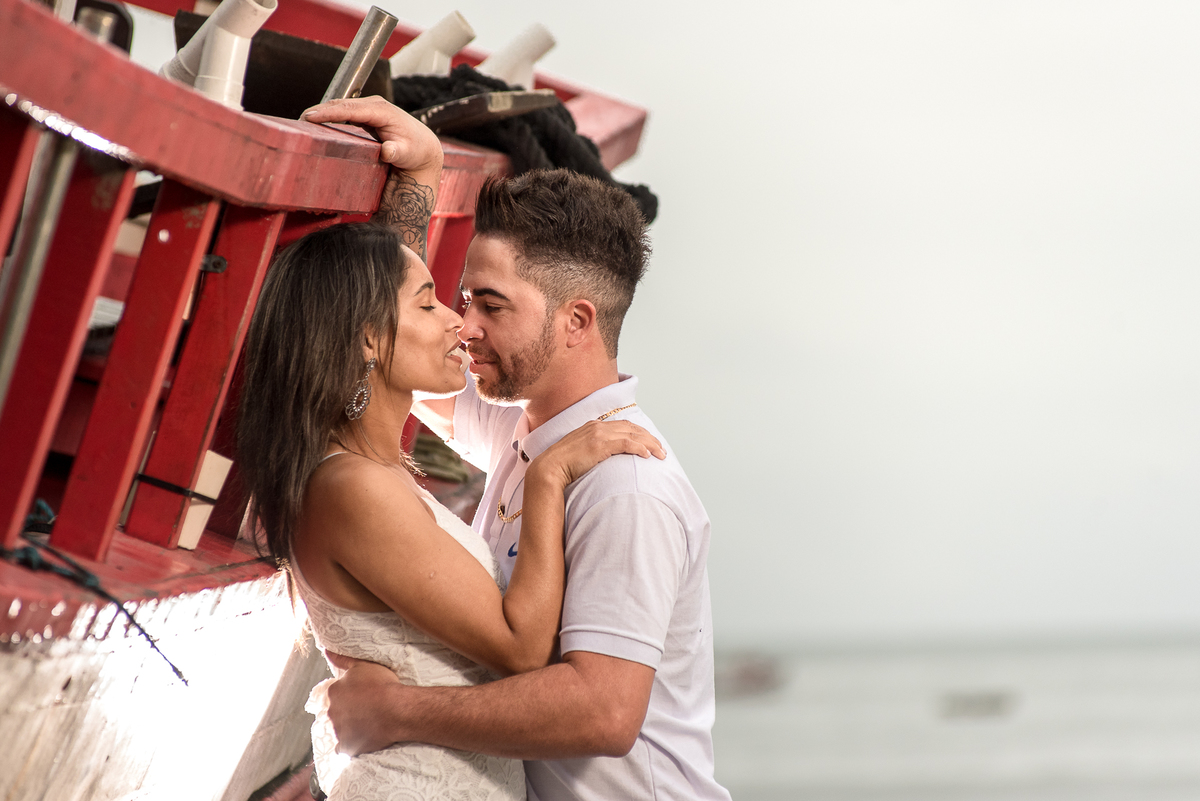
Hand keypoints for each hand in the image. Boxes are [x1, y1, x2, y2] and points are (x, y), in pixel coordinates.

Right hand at [302, 96, 442, 172]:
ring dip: (320, 113)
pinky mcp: (364, 114)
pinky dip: (328, 117)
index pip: (349, 109)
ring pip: (338, 107)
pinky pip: (342, 113)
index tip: (310, 117)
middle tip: (298, 123)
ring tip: (301, 124)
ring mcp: (368, 108)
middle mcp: (373, 105)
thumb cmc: (415, 151)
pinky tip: (315, 125)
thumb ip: (398, 152)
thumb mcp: (408, 154)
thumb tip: (388, 151)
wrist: (423, 148)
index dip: (328, 112)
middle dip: (318, 112)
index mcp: (381, 111)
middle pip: (339, 105)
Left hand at [325, 652, 407, 755]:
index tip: (360, 696)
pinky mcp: (347, 747)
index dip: (348, 695)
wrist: (396, 709)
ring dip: (349, 727)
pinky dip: (350, 744)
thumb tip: (326, 650)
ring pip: (339, 730)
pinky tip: (361, 739)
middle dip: (347, 712)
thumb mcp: (362, 666)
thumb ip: (342, 659)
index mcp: (333, 693)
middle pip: (336, 712)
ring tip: (368, 723)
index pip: (334, 695)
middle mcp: (331, 712)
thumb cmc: (382, 685)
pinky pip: (344, 748)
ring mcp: (339, 731)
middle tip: (366, 710)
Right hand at [531, 420, 664, 488]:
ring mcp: (598, 434)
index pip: (623, 425)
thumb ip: (593, 450)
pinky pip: (626, 443)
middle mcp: (597, 427)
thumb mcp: (580, 453)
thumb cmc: (562, 466)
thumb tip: (603, 459)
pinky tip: (647, 455)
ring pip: (632, 434)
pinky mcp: (599, 444)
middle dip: (649, 437)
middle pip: (631, 428)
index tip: (650, 442)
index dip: (639, 432)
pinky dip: (639, 447)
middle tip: (661, 449)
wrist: (549, 469)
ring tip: (660, 454)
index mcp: (593, 426)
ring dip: (649, 443)